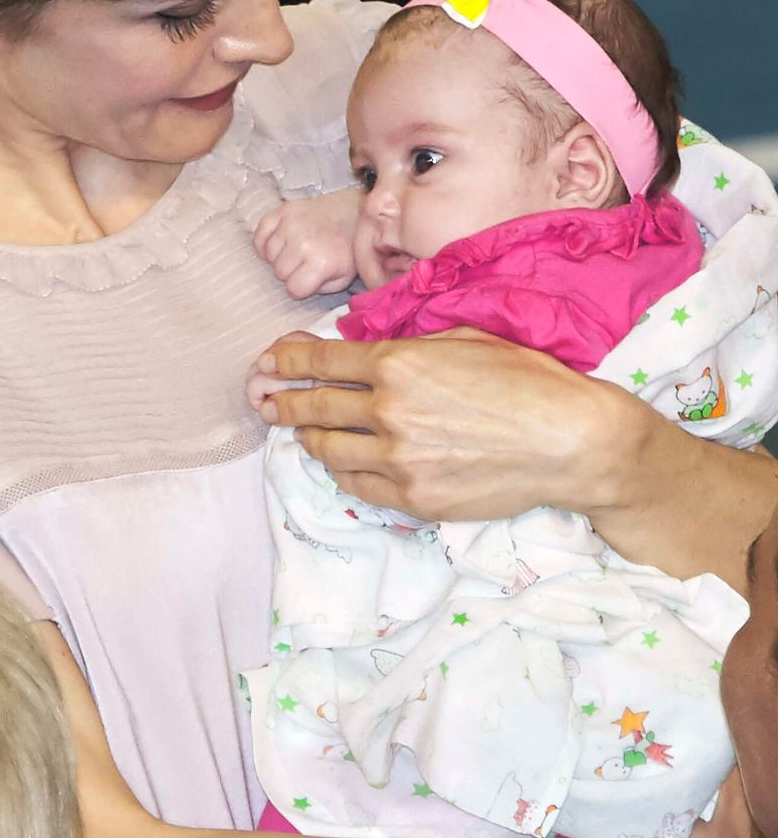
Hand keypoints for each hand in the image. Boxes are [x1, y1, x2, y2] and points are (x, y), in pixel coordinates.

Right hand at [254, 189, 359, 300]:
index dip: (299, 288)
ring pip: (269, 254)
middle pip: (279, 272)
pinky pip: (260, 234)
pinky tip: (279, 243)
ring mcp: (291, 224)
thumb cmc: (345, 250)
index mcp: (321, 262)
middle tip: (303, 263)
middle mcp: (304, 243)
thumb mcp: (342, 278)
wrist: (351, 215)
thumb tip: (295, 288)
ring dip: (279, 256)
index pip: (293, 289)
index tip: (307, 279)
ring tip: (295, 250)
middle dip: (290, 272)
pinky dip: (265, 242)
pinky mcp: (283, 210)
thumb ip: (319, 289)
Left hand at [255, 326, 633, 520]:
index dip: (288, 360)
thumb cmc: (529, 382)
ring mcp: (398, 459)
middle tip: (266, 400)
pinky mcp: (414, 497)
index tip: (269, 361)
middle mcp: (388, 410)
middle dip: (282, 401)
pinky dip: (342, 471)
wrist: (572, 442)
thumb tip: (371, 350)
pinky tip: (340, 462)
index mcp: (399, 363)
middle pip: (314, 406)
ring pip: (329, 450)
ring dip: (309, 438)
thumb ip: (411, 346)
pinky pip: (357, 485)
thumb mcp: (467, 339)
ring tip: (301, 432)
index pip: (322, 361)